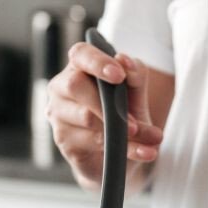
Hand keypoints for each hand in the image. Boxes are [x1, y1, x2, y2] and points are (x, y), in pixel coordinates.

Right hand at [45, 42, 163, 187]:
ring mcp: (59, 116)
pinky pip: (93, 143)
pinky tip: (143, 153)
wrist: (118, 154)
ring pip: (86, 118)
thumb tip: (125, 61)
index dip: (98, 62)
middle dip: (107, 104)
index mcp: (79, 68)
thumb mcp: (136, 94)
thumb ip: (135, 75)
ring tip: (148, 139)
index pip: (80, 54)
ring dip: (121, 131)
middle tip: (135, 123)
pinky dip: (124, 149)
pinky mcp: (64, 142)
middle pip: (75, 86)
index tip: (119, 75)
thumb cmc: (123, 115)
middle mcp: (62, 88)